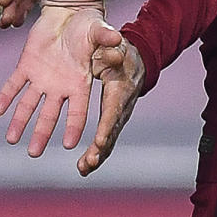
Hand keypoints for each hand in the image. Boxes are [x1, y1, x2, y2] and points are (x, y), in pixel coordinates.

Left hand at [0, 1, 124, 160]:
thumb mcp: (98, 31)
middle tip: (33, 153)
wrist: (68, 13)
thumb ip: (105, 37)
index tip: (69, 145)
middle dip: (41, 134)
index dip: (74, 127)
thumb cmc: (88, 24)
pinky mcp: (26, 66)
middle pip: (49, 115)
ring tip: (11, 140)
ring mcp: (41, 78)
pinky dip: (5, 96)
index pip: (78, 111)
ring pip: (28, 104)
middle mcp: (60, 87)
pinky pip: (13, 84)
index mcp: (80, 83)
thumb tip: (117, 40)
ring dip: (19, 121)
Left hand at [78, 33, 149, 174]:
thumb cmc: (121, 52)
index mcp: (119, 90)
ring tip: (83, 169)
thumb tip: (114, 53)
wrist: (133, 61)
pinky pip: (104, 140)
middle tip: (89, 161)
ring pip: (108, 141)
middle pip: (112, 132)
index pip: (113, 111)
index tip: (99, 141)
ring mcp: (116, 117)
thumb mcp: (116, 47)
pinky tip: (83, 167)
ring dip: (96, 156)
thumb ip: (113, 49)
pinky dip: (95, 153)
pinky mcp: (111, 121)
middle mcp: (120, 108)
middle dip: (101, 148)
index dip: (106, 127)